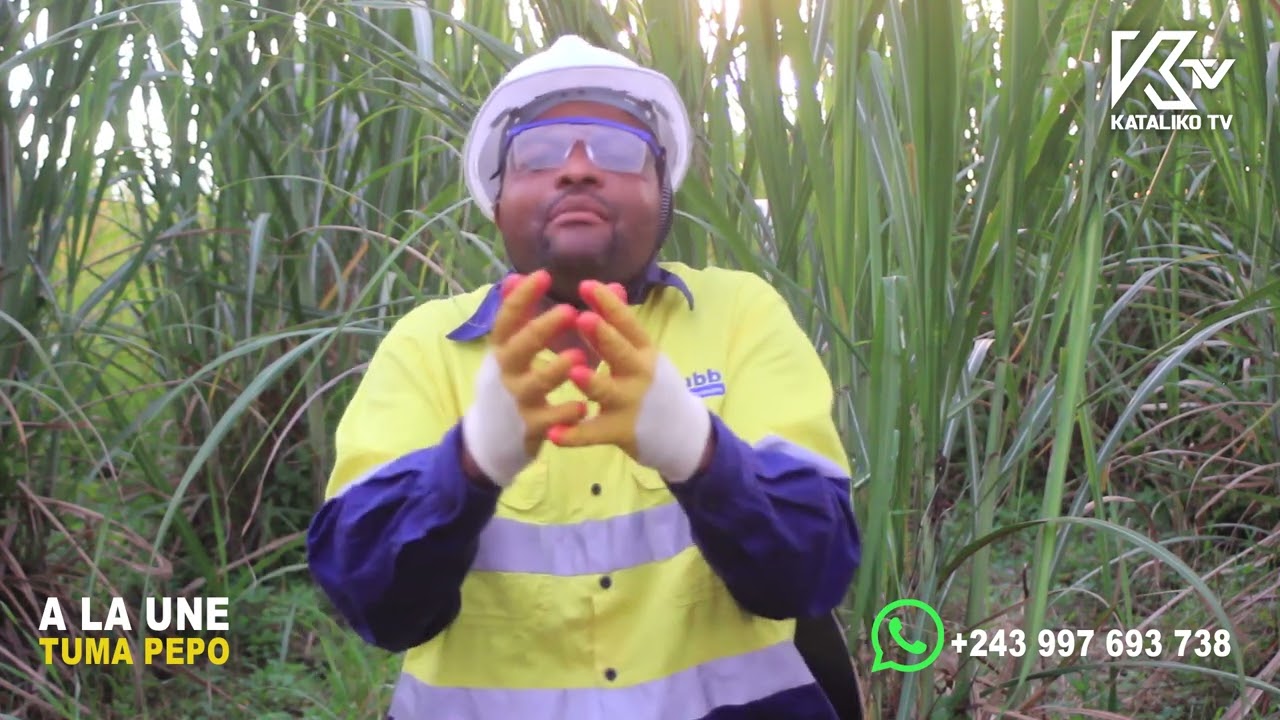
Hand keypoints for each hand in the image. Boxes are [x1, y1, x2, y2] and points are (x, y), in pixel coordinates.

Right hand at [461, 270, 588, 485]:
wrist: (493, 438)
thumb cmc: (513, 383)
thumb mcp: (512, 350)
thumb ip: (524, 315)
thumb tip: (517, 275)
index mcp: (503, 348)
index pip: (507, 318)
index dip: (523, 297)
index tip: (543, 275)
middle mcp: (506, 371)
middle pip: (520, 346)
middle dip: (543, 328)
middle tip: (570, 311)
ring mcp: (517, 400)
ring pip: (536, 383)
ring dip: (557, 369)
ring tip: (580, 357)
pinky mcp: (530, 427)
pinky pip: (549, 419)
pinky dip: (565, 413)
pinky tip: (583, 406)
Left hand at [547, 280, 711, 482]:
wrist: (680, 432)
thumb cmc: (653, 385)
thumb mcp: (644, 353)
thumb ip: (623, 324)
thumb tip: (611, 285)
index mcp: (644, 351)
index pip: (628, 323)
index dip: (608, 305)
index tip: (586, 285)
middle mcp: (640, 374)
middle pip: (621, 353)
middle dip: (604, 337)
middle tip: (583, 319)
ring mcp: (630, 404)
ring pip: (608, 392)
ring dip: (592, 383)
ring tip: (576, 373)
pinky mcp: (620, 431)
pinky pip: (593, 433)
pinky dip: (574, 435)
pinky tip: (554, 434)